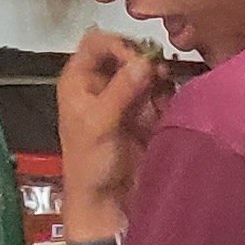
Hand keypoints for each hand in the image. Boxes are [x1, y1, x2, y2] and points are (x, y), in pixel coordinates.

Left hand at [54, 29, 169, 241]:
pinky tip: (165, 107)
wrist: (107, 202)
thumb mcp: (100, 124)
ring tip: (163, 94)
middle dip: (143, 62)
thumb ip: (121, 90)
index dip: (117, 45)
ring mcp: (123, 98)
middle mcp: (101, 84)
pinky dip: (165, 95)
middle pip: (125, 52)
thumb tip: (144, 61)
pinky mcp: (143, 113)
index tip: (137, 62)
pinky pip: (158, 91)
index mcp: (79, 81)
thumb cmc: (90, 165)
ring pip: (145, 71)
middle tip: (158, 76)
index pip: (97, 42)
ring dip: (157, 78)